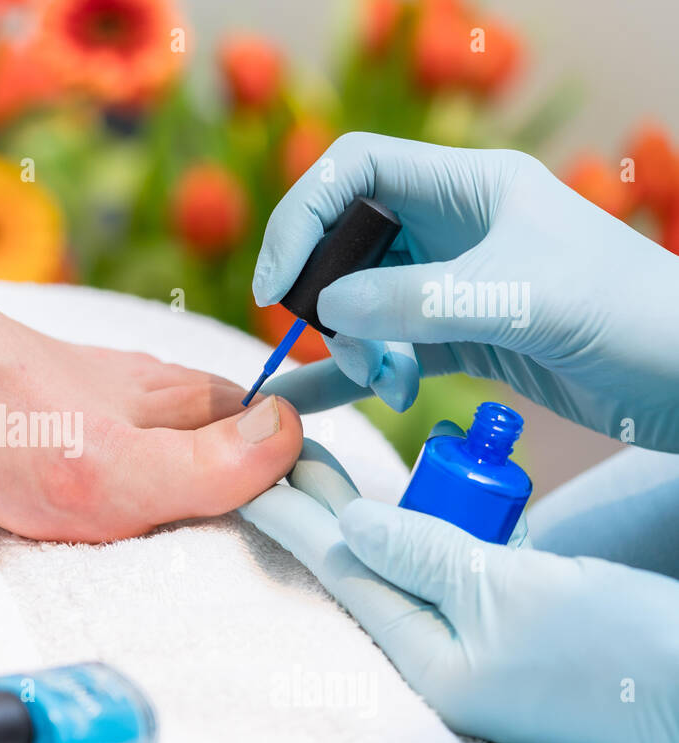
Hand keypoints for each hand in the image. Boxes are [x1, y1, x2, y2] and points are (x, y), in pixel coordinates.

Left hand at [240, 439, 678, 742]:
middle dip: (328, 509)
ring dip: (376, 514)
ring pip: (412, 563)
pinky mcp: (518, 628)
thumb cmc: (619, 648)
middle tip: (283, 452)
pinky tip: (412, 498)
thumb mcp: (512, 591)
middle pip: (371, 567)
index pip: (344, 575)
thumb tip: (350, 524)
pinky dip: (435, 529)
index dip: (295, 520)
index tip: (246, 478)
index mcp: (432, 661)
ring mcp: (482, 646)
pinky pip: (457, 570)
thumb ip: (425, 554)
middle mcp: (447, 658)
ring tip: (323, 465)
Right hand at [254, 132, 678, 451]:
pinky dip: (348, 377)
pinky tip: (308, 406)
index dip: (302, 216)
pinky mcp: (460, 339)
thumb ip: (416, 301)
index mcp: (468, 186)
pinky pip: (384, 351)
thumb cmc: (630, 315)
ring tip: (390, 385)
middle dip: (329, 301)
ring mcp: (452, 285)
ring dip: (355, 350)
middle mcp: (451, 229)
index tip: (278, 284)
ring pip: (360, 306)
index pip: (354, 171)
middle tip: (346, 349)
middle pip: (345, 247)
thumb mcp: (519, 299)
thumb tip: (325, 308)